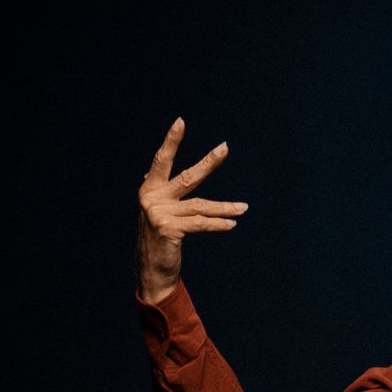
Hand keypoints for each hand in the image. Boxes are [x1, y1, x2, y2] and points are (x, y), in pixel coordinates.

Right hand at [137, 117, 247, 303]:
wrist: (152, 270)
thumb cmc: (159, 237)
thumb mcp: (157, 211)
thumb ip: (159, 192)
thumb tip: (148, 170)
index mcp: (149, 189)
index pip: (161, 161)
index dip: (171, 141)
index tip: (181, 121)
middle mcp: (151, 198)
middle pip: (187, 177)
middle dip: (208, 163)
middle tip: (225, 147)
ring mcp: (159, 213)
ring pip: (201, 206)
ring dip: (225, 208)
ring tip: (244, 208)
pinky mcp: (168, 229)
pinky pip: (201, 223)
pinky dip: (218, 224)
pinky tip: (232, 224)